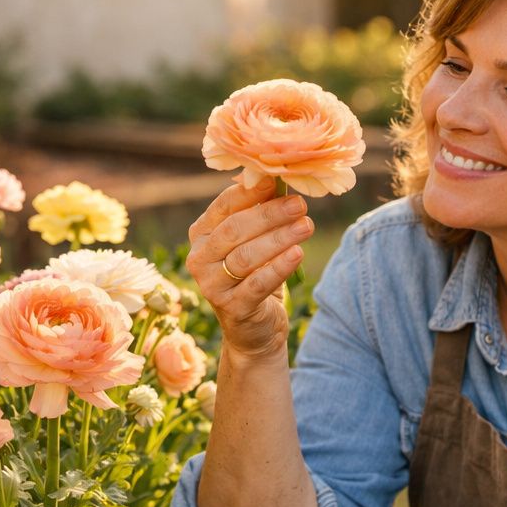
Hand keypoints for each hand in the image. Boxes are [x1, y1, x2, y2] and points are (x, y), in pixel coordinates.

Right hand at [185, 176, 313, 359]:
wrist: (254, 330)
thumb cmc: (256, 276)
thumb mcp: (254, 242)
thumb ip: (259, 211)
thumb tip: (277, 176)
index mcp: (202, 234)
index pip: (224, 206)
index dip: (251, 192)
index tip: (278, 179)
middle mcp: (200, 259)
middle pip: (234, 230)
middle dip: (269, 215)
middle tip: (300, 205)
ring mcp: (211, 286)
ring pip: (246, 256)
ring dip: (279, 238)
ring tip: (306, 226)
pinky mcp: (232, 308)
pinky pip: (257, 284)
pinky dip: (279, 268)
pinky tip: (298, 254)